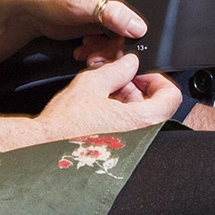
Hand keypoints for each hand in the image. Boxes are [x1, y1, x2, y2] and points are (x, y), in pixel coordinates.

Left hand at [10, 0, 147, 52]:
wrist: (28, 9)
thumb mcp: (83, 2)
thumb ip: (113, 14)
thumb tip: (138, 26)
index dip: (140, 20)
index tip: (131, 37)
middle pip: (135, 22)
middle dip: (121, 41)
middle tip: (108, 52)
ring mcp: (110, 11)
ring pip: (123, 37)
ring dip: (109, 50)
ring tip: (91, 54)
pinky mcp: (101, 26)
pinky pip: (110, 43)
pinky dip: (101, 51)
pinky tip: (87, 51)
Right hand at [38, 52, 180, 135]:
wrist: (42, 148)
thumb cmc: (64, 125)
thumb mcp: (92, 83)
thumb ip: (117, 69)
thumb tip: (130, 62)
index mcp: (140, 120)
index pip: (171, 96)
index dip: (157, 78)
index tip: (140, 72)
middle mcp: (140, 137)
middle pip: (153, 103)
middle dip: (133, 86)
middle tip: (113, 77)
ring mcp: (129, 147)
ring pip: (138, 114)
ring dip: (122, 98)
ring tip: (99, 91)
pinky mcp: (117, 152)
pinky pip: (126, 127)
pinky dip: (116, 113)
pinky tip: (95, 106)